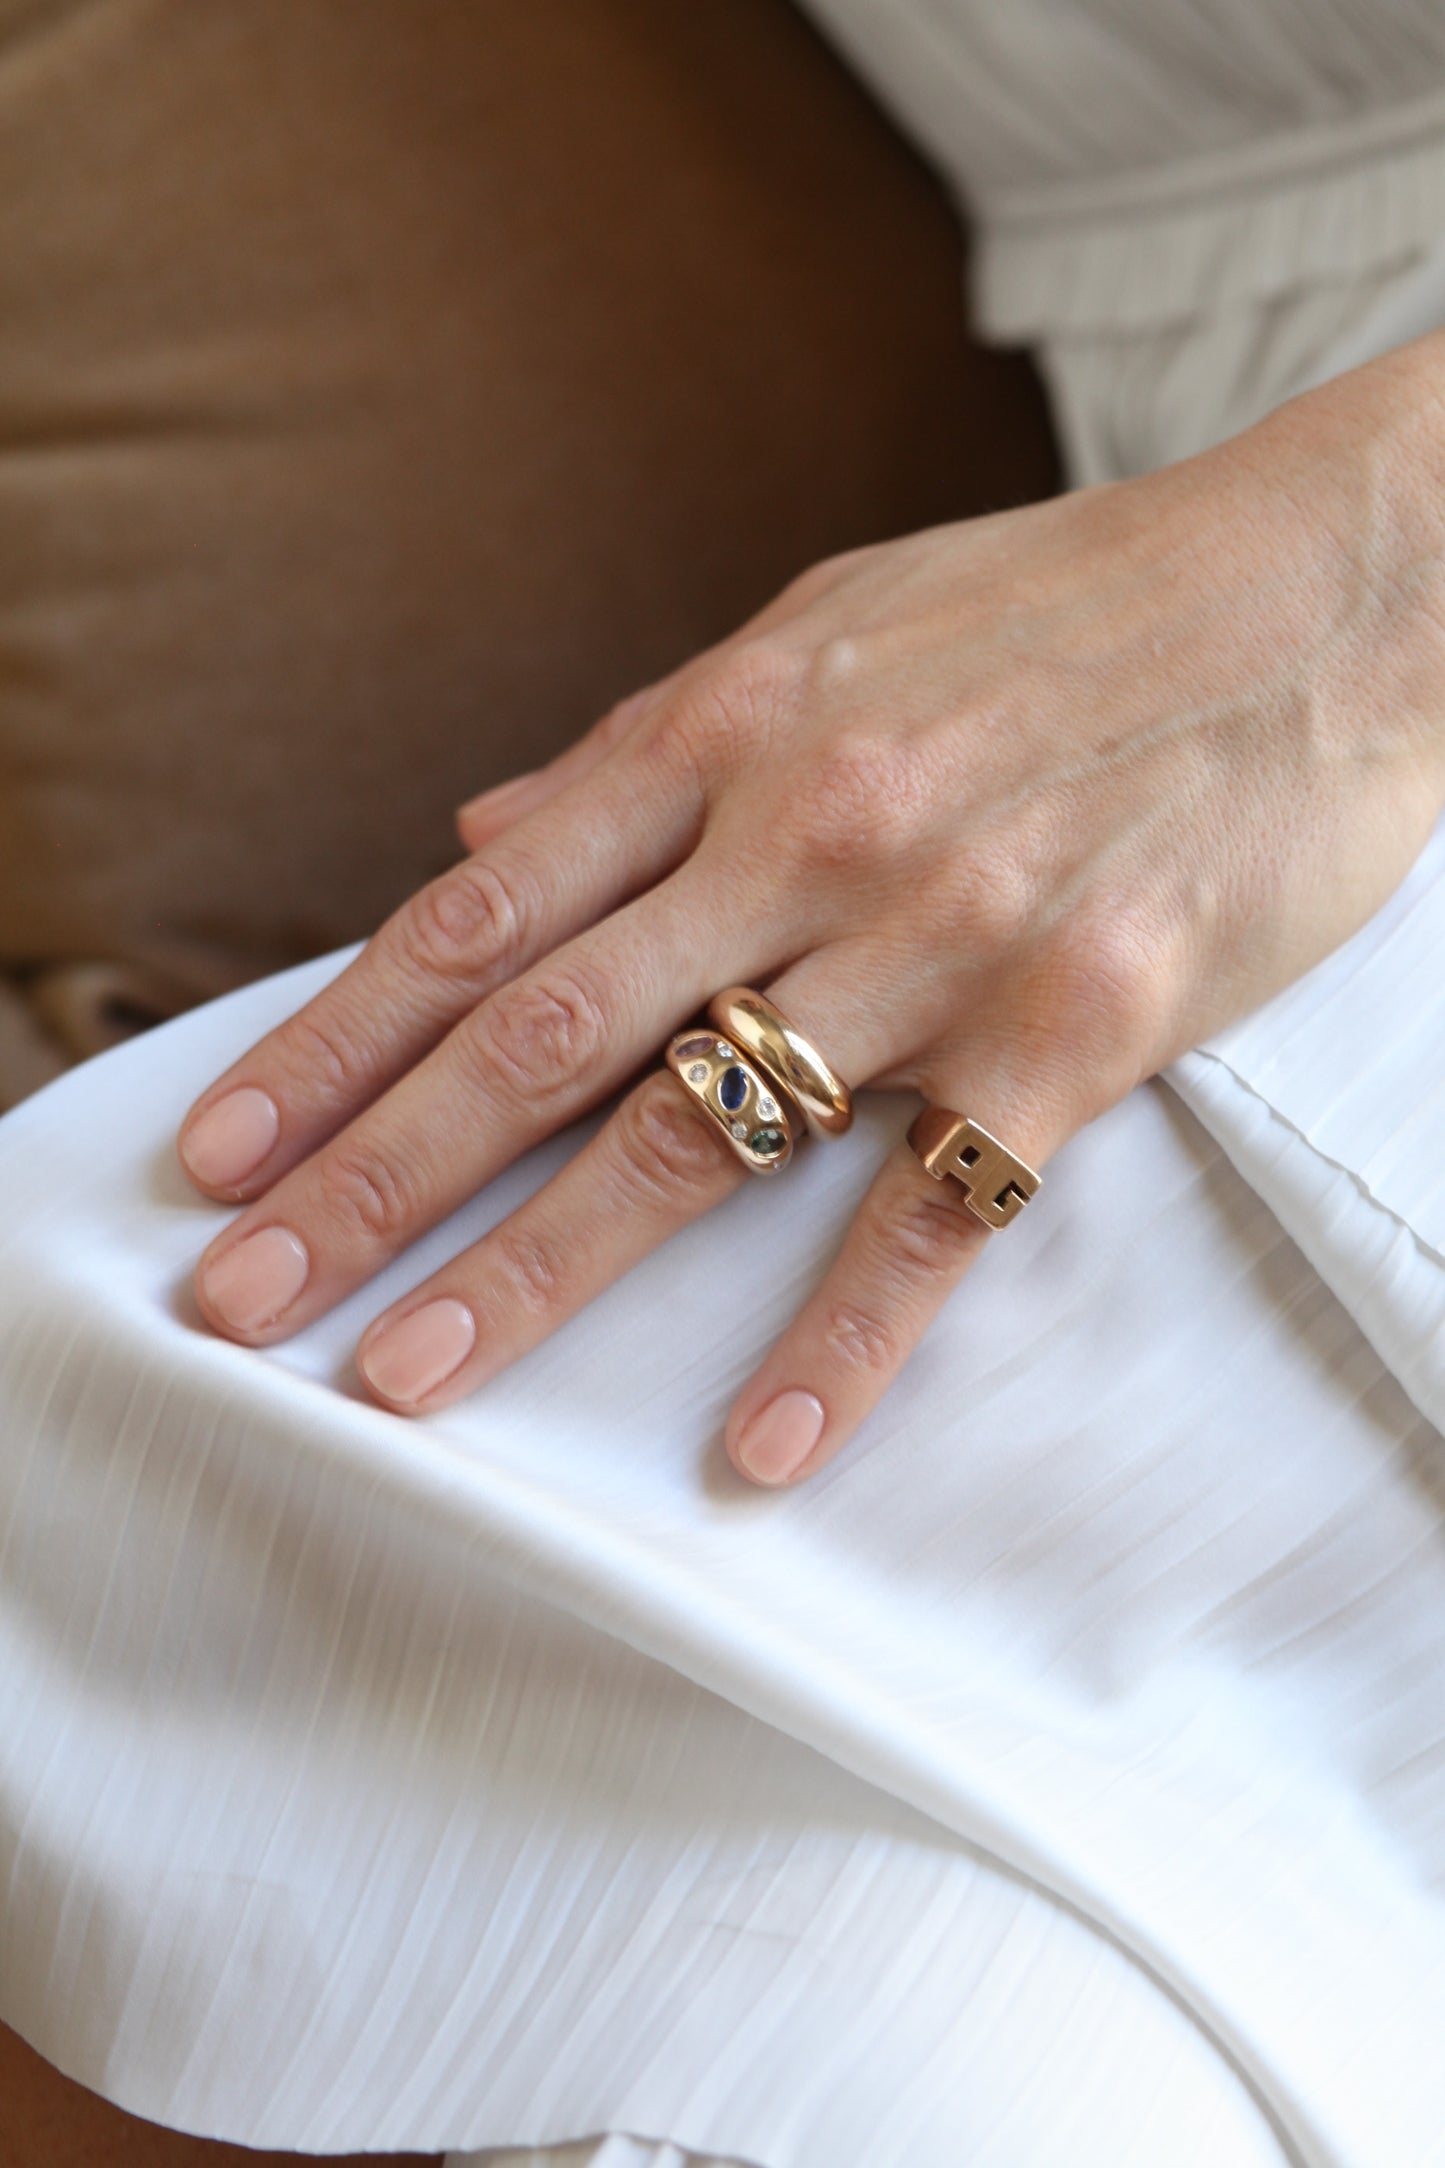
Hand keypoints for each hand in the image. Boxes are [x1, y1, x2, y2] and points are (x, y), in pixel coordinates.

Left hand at [178, 338, 1444, 1484]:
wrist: (1315, 591)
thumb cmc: (1056, 608)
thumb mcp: (823, 627)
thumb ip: (640, 748)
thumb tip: (476, 836)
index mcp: (724, 732)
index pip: (478, 914)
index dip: (331, 1044)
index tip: (222, 1151)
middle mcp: (805, 834)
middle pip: (540, 1036)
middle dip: (373, 1180)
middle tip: (242, 1297)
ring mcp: (939, 936)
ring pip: (700, 1129)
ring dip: (538, 1272)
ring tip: (408, 1384)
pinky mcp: (1076, 1023)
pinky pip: (937, 1207)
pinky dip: (847, 1336)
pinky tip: (762, 1448)